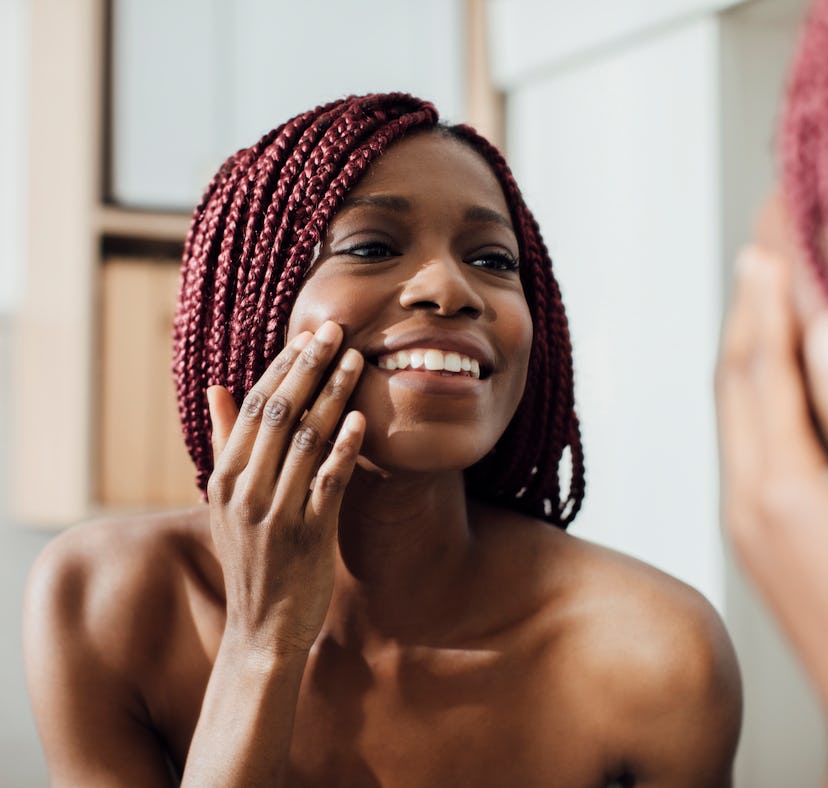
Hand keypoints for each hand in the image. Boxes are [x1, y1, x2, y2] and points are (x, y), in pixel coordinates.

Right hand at [206, 321, 364, 656]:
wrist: (262, 628)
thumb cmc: (250, 556)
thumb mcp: (225, 502)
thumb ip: (225, 443)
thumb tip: (219, 388)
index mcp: (223, 477)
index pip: (252, 406)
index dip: (282, 367)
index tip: (309, 336)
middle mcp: (244, 490)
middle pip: (279, 412)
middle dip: (310, 366)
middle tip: (336, 330)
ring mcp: (274, 514)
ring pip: (306, 438)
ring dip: (334, 395)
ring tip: (357, 362)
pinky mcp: (307, 536)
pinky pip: (328, 481)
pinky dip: (345, 448)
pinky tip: (362, 420)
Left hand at [716, 245, 827, 705]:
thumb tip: (813, 328)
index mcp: (785, 491)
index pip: (763, 360)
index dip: (771, 284)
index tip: (775, 216)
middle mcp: (752, 498)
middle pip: (738, 371)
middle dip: (754, 293)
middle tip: (771, 226)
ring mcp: (751, 516)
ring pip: (740, 402)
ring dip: (753, 333)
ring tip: (770, 273)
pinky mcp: (761, 530)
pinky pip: (751, 434)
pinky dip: (761, 381)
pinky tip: (777, 357)